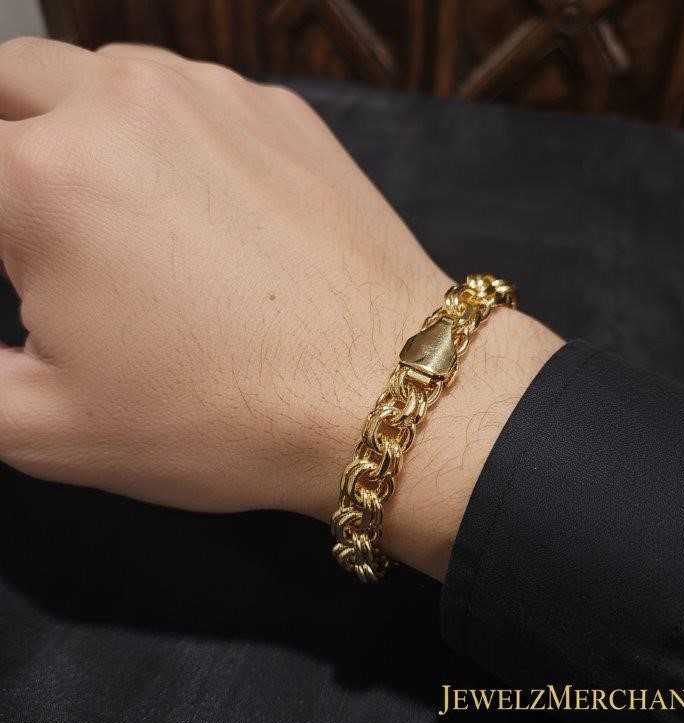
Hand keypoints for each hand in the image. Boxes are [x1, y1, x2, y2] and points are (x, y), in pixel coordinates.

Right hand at [0, 38, 561, 578]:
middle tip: (38, 230)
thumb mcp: (54, 428)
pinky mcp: (281, 111)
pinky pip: (193, 95)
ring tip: (119, 219)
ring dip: (83, 130)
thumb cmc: (229, 418)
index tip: (20, 268)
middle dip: (7, 149)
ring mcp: (215, 96)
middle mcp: (127, 106)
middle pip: (12, 86)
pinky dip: (170, 135)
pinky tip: (202, 206)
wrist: (387, 392)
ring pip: (102, 76)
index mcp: (48, 179)